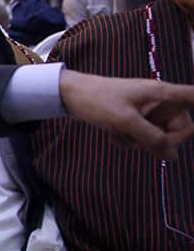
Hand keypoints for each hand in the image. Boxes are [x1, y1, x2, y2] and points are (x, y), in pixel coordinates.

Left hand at [60, 69, 193, 159]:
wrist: (69, 94)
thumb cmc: (97, 101)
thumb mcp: (125, 122)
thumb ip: (152, 138)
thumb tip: (173, 156)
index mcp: (162, 94)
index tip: (185, 121)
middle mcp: (160, 100)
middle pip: (181, 127)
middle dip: (161, 140)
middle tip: (140, 142)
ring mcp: (148, 110)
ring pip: (159, 134)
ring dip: (141, 140)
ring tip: (121, 133)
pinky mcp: (136, 117)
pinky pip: (143, 135)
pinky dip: (130, 138)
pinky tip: (114, 134)